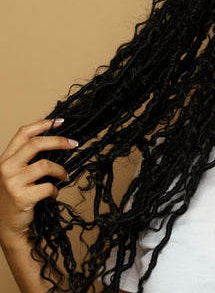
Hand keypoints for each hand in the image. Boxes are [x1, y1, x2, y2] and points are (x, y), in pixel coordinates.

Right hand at [0, 119, 76, 248]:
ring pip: (46, 165)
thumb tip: (57, 141)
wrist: (8, 226)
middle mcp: (6, 167)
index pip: (23, 133)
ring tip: (64, 177)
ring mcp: (12, 182)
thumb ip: (29, 158)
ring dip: (60, 171)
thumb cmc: (18, 196)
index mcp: (5, 158)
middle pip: (36, 144)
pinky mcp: (21, 197)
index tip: (60, 121)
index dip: (42, 124)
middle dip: (59, 141)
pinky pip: (48, 187)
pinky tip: (53, 194)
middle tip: (74, 144)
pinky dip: (55, 190)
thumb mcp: (18, 173)